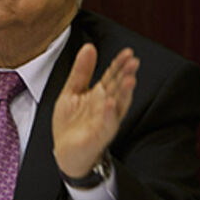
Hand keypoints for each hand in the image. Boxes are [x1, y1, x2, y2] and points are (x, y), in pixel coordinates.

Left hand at [51, 44, 138, 176]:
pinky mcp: (99, 135)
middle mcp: (106, 106)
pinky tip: (110, 103)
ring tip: (130, 79)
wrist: (65, 153)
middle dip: (126, 75)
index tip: (128, 52)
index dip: (119, 64)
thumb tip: (89, 46)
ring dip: (124, 92)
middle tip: (134, 61)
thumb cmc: (71, 123)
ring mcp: (104, 121)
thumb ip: (81, 71)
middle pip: (118, 88)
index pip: (112, 76)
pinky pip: (106, 124)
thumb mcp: (71, 91)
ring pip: (118, 105)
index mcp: (100, 94)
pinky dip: (109, 114)